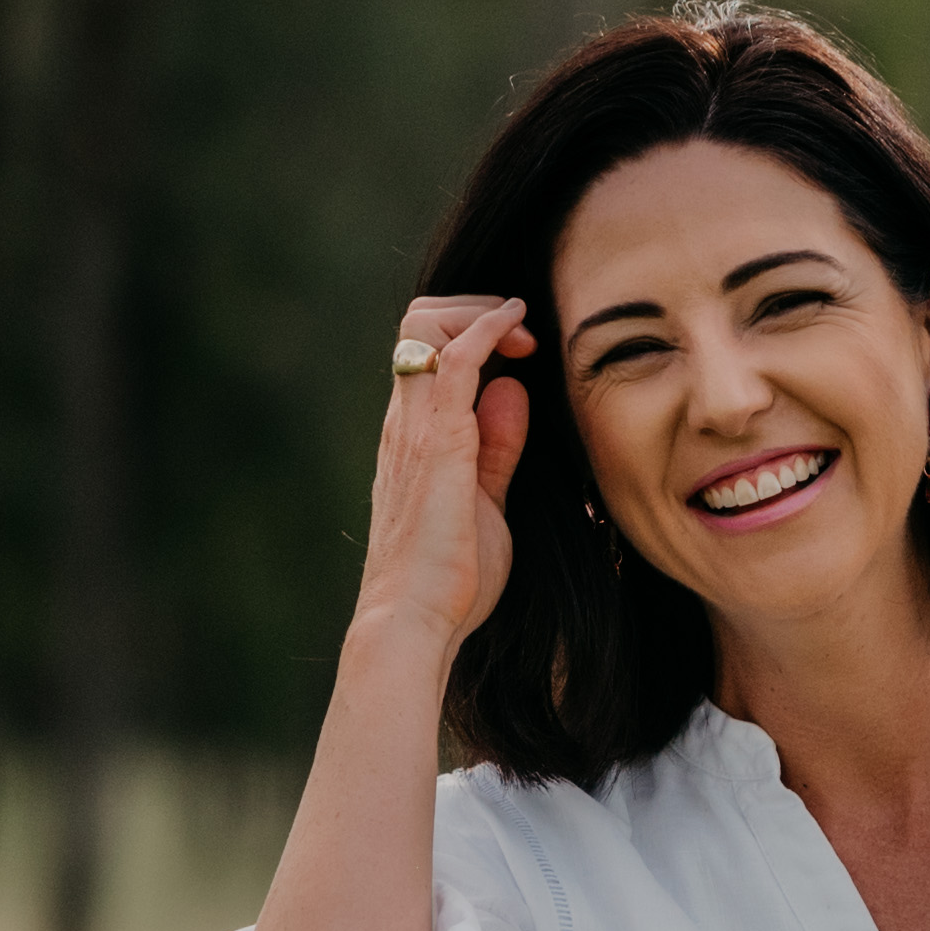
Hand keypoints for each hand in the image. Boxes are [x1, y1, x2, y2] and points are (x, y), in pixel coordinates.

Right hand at [352, 293, 538, 653]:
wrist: (414, 621)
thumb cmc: (451, 578)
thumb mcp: (487, 501)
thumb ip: (498, 447)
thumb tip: (513, 391)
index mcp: (412, 436)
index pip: (425, 350)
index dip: (473, 329)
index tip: (522, 347)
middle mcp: (405, 423)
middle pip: (419, 322)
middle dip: (476, 309)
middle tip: (525, 334)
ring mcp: (414, 429)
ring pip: (426, 327)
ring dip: (481, 314)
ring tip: (525, 331)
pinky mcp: (437, 443)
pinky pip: (454, 361)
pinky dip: (487, 330)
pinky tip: (518, 327)